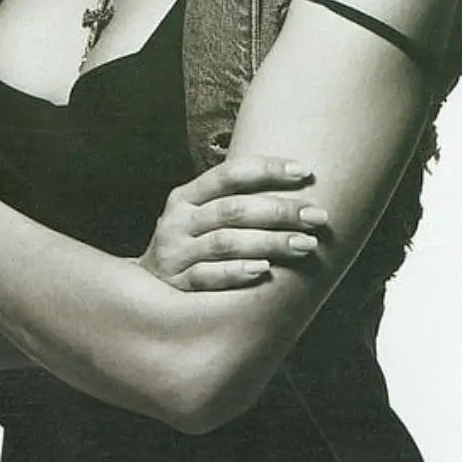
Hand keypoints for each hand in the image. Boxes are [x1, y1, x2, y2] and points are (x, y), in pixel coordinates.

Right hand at [138, 155, 327, 291]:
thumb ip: (234, 202)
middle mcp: (178, 221)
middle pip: (233, 209)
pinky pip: (208, 276)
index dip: (268, 170)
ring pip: (226, 242)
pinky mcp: (176, 284)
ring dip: (269, 242)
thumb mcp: (200, 217)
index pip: (230, 174)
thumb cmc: (191, 246)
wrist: (144, 291)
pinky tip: (264, 270)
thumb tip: (299, 185)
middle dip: (280, 211)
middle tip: (318, 216)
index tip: (306, 171)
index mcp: (186, 196)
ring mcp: (175, 252)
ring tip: (305, 244)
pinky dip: (236, 272)